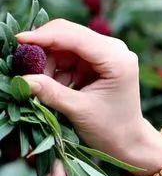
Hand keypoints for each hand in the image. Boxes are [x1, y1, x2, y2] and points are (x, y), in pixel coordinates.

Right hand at [15, 19, 161, 170]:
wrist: (128, 142)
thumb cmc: (110, 129)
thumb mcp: (79, 111)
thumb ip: (51, 92)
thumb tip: (23, 79)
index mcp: (116, 58)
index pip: (75, 36)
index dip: (45, 36)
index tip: (19, 41)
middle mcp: (114, 49)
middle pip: (69, 34)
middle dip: (44, 49)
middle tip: (25, 68)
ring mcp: (106, 53)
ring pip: (65, 44)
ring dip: (48, 61)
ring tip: (44, 85)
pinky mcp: (97, 61)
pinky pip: (68, 55)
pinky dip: (55, 68)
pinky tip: (52, 85)